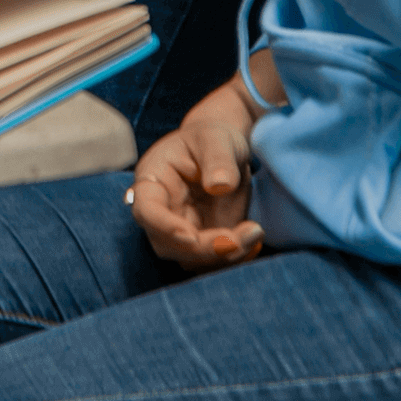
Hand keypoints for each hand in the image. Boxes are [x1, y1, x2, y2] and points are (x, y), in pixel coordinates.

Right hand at [131, 107, 262, 269]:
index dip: (164, 226)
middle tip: (237, 240)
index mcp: (153, 180)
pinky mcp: (202, 242)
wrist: (225, 153)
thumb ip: (217, 159)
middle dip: (202, 249)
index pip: (146, 209)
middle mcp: (162, 211)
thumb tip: (219, 185)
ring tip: (254, 232)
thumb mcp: (217, 139)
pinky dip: (234, 259)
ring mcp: (181, 229)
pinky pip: (212, 262)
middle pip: (166, 244)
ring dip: (222, 257)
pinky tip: (254, 241)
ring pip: (190, 259)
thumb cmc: (214, 139)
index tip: (192, 236)